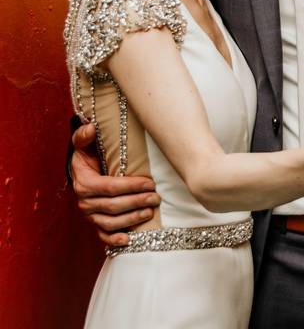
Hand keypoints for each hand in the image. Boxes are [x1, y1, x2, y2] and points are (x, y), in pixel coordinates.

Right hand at [71, 123, 159, 246]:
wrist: (83, 170)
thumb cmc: (89, 155)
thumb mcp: (85, 144)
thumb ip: (86, 136)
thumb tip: (92, 127)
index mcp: (84, 182)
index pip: (110, 187)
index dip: (131, 186)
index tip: (150, 183)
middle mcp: (85, 201)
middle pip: (113, 206)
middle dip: (137, 202)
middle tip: (157, 198)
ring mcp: (90, 214)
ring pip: (110, 222)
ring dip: (132, 219)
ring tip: (150, 212)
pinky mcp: (95, 223)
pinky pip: (103, 235)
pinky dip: (114, 240)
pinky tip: (129, 240)